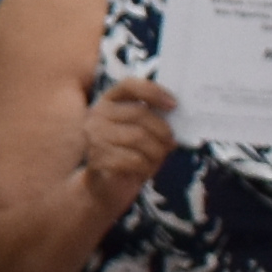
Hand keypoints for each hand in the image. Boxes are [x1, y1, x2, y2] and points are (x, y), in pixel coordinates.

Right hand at [76, 71, 176, 205]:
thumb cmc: (130, 154)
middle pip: (139, 113)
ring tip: (156, 158)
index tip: (173, 105)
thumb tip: (178, 115)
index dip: (153, 92)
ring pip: (138, 137)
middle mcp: (97, 114)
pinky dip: (145, 166)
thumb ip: (155, 119)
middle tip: (171, 143)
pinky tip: (143, 170)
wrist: (108, 186)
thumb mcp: (144, 132)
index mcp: (109, 101)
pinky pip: (132, 159)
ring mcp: (94, 136)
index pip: (130, 85)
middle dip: (162, 131)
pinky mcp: (97, 158)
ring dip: (156, 151)